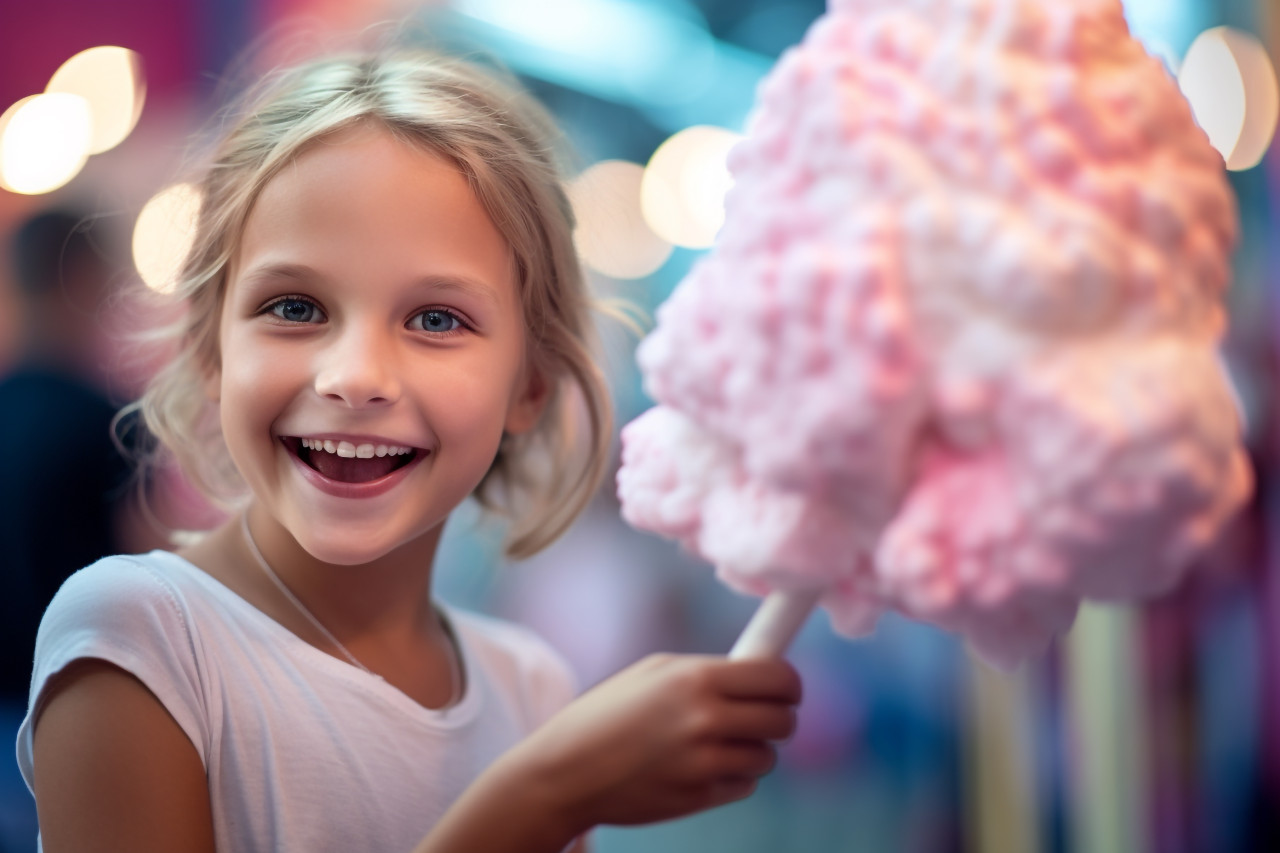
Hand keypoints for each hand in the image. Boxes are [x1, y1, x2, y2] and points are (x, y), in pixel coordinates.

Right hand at [510, 653, 801, 830]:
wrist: (568, 771)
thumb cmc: (610, 713)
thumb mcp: (654, 673)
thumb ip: (709, 671)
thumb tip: (764, 672)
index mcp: (696, 678)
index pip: (779, 679)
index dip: (789, 685)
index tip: (786, 690)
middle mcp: (705, 718)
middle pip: (784, 721)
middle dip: (777, 718)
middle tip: (760, 716)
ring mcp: (704, 762)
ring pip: (766, 757)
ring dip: (752, 750)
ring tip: (715, 743)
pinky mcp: (700, 796)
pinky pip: (744, 784)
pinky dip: (732, 777)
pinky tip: (699, 767)